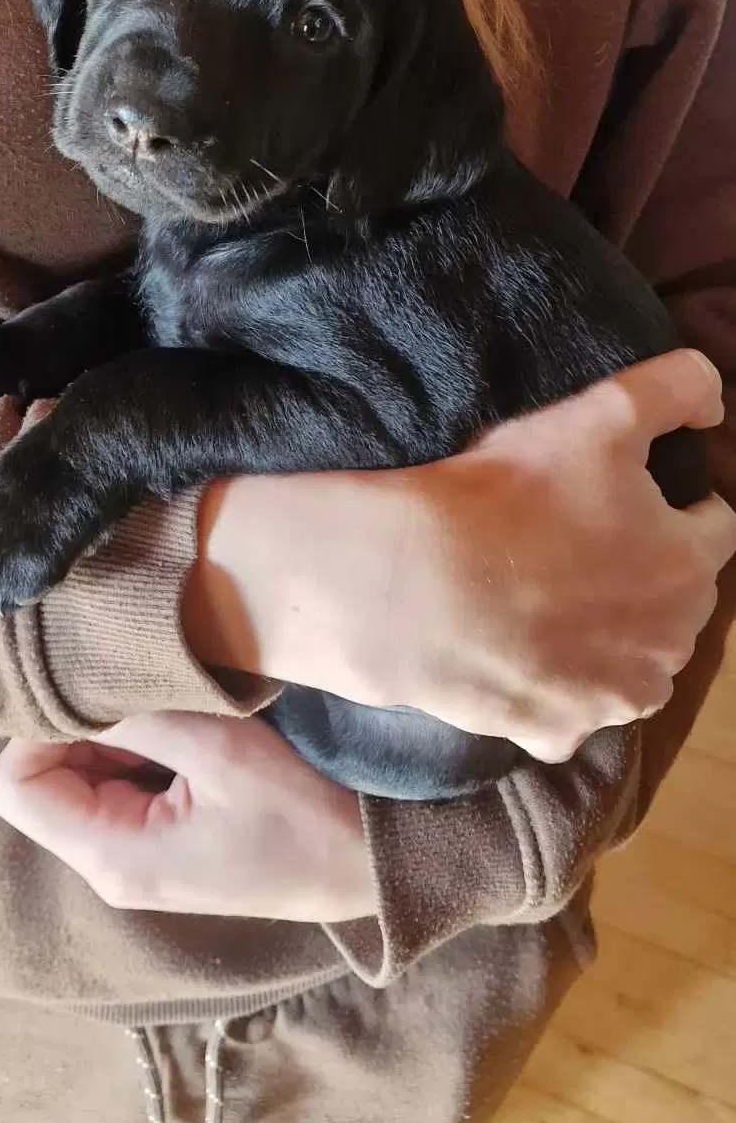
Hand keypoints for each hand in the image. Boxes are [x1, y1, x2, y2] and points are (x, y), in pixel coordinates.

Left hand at [0, 712, 373, 921]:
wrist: (360, 867)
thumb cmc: (297, 815)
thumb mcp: (217, 749)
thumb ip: (135, 718)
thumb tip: (72, 684)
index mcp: (110, 855)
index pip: (13, 786)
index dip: (35, 731)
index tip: (91, 693)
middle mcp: (106, 866)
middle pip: (41, 780)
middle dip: (79, 728)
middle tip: (140, 693)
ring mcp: (131, 859)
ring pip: (79, 778)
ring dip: (113, 736)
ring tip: (172, 712)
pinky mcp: (157, 846)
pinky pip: (116, 786)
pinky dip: (137, 750)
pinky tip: (185, 735)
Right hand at [184, 350, 734, 762]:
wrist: (416, 585)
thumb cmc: (511, 496)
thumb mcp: (602, 413)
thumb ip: (675, 389)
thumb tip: (712, 403)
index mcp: (689, 567)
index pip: (715, 524)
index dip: (670, 502)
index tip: (617, 491)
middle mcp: (670, 646)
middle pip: (676, 598)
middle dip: (643, 568)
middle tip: (572, 537)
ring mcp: (614, 701)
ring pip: (630, 658)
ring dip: (607, 631)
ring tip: (542, 591)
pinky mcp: (558, 732)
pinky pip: (569, 704)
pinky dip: (552, 681)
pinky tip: (513, 645)